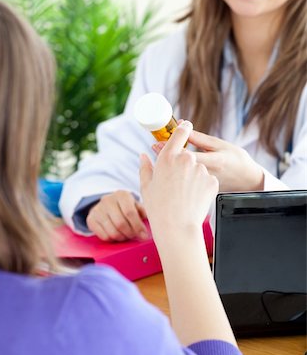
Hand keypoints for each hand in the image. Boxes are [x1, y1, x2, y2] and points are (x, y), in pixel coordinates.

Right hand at [86, 190, 147, 241]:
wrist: (106, 204)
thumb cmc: (125, 206)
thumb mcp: (135, 204)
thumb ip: (142, 211)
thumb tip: (149, 220)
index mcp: (121, 195)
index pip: (130, 212)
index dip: (138, 226)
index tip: (144, 235)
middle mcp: (108, 200)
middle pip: (121, 223)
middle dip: (130, 234)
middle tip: (135, 237)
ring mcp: (98, 210)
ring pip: (112, 232)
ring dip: (122, 238)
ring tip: (127, 236)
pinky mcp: (91, 219)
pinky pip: (103, 236)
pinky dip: (112, 240)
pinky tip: (117, 236)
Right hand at [140, 121, 217, 245]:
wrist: (176, 227)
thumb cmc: (158, 208)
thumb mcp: (146, 186)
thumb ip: (145, 167)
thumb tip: (143, 156)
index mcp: (168, 157)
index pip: (181, 132)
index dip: (184, 128)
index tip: (185, 127)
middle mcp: (185, 159)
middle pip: (188, 155)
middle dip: (184, 165)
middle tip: (177, 184)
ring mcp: (200, 170)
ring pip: (198, 169)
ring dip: (193, 177)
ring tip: (184, 195)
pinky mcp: (212, 181)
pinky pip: (207, 181)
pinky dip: (203, 188)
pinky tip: (194, 199)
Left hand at [153, 130, 263, 191]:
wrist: (248, 182)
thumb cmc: (235, 160)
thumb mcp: (219, 145)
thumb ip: (199, 138)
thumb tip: (181, 125)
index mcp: (214, 161)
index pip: (187, 154)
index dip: (169, 147)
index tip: (157, 141)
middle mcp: (208, 175)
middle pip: (180, 167)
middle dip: (166, 158)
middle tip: (156, 148)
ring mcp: (205, 186)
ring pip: (180, 177)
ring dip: (170, 169)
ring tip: (163, 161)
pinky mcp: (203, 193)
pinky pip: (185, 185)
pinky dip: (177, 179)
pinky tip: (174, 174)